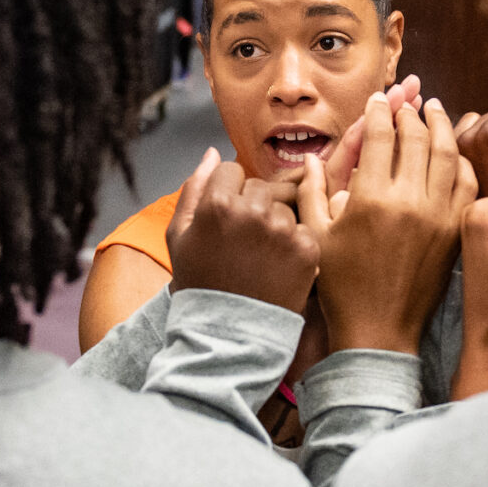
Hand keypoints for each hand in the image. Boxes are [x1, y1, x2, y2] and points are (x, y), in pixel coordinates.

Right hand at [166, 148, 319, 311]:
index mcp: (218, 203)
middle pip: (259, 187)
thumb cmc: (199, 284)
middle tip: (243, 243)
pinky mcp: (307, 251)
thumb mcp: (179, 236)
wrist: (227, 334)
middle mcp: (253, 211)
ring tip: (260, 258)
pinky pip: (303, 231)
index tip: (225, 221)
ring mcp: (283, 231)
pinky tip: (277, 268)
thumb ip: (194, 188)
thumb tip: (212, 151)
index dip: (227, 194)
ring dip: (275, 226)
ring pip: (283, 208)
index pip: (231, 171)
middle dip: (252, 207)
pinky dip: (294, 246)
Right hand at [297, 91, 475, 354]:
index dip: (379, 111)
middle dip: (410, 112)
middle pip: (416, 137)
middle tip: (406, 100)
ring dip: (441, 126)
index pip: (380, 136)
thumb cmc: (342, 287)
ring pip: (447, 153)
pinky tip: (452, 151)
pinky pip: (466, 182)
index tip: (378, 99)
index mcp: (371, 198)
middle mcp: (409, 201)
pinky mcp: (454, 230)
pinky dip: (461, 160)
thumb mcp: (317, 237)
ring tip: (434, 110)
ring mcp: (438, 215)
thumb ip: (312, 193)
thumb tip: (311, 159)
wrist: (380, 330)